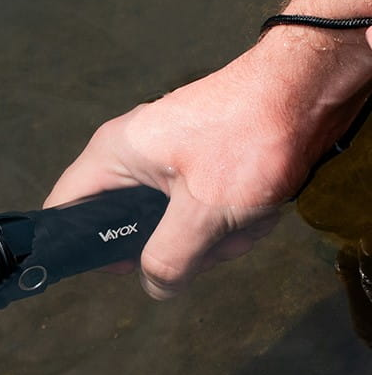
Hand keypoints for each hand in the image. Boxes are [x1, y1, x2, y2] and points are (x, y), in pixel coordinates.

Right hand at [44, 43, 310, 298]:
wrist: (309, 88)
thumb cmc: (249, 136)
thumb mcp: (204, 211)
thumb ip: (170, 258)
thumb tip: (154, 286)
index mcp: (114, 154)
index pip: (65, 207)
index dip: (77, 245)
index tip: (113, 267)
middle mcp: (133, 155)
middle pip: (125, 226)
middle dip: (172, 246)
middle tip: (203, 243)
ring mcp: (167, 159)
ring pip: (170, 224)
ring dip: (210, 237)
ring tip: (242, 221)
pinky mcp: (200, 164)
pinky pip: (199, 211)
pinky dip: (227, 220)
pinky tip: (255, 210)